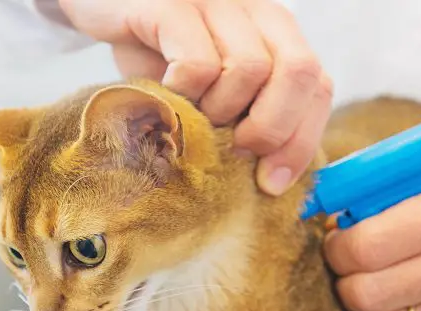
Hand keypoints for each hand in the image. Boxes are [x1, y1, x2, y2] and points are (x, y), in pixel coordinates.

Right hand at [58, 0, 332, 194]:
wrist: (102, 9)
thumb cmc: (161, 56)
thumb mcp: (213, 88)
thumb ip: (249, 113)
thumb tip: (275, 175)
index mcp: (276, 31)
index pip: (318, 85)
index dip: (302, 139)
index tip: (274, 182)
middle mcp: (256, 8)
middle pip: (299, 73)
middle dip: (273, 129)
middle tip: (238, 151)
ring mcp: (216, 2)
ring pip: (250, 70)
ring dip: (220, 110)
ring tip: (193, 113)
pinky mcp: (172, 5)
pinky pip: (197, 64)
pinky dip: (183, 94)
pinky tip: (165, 94)